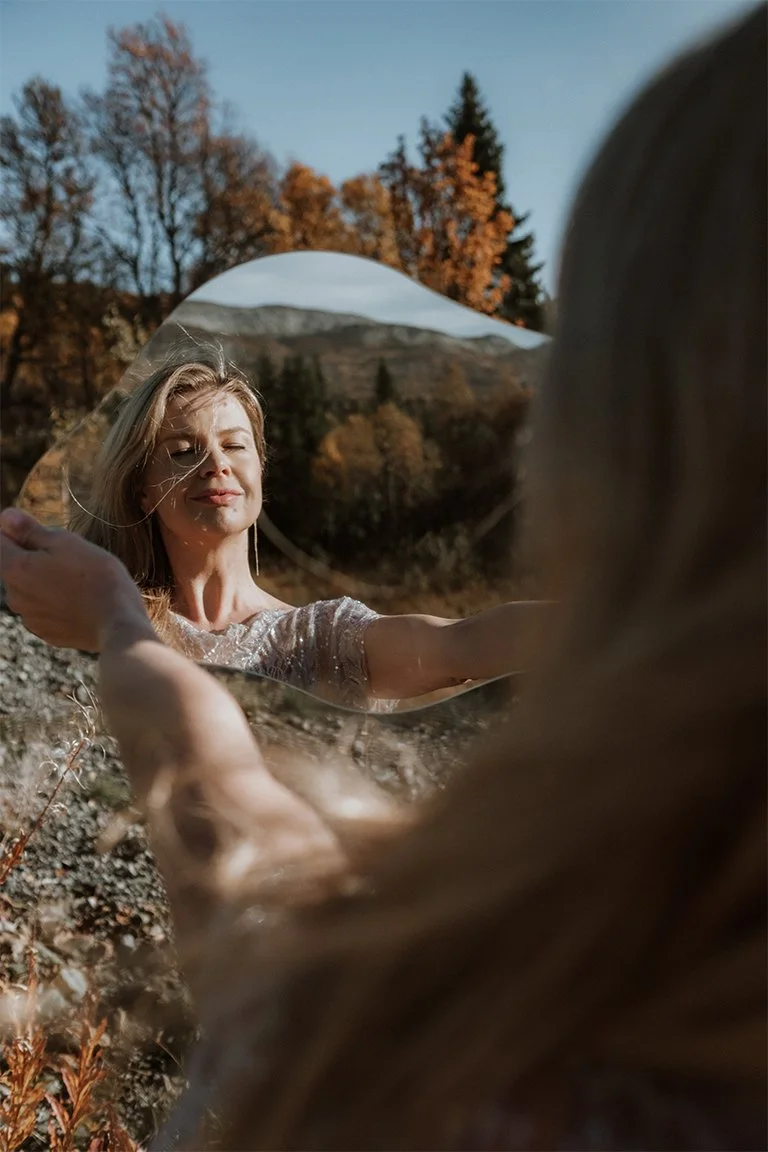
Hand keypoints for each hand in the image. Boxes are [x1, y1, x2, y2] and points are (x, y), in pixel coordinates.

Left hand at [0, 508, 150, 652]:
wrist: (119, 622)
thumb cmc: (95, 576)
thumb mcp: (66, 542)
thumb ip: (31, 530)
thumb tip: (6, 516)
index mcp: (15, 569)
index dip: (18, 531)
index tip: (44, 532)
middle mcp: (15, 597)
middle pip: (15, 567)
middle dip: (34, 558)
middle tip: (70, 557)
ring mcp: (30, 619)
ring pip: (31, 590)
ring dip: (46, 581)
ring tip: (79, 580)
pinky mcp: (48, 634)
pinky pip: (45, 611)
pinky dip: (57, 603)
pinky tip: (81, 601)